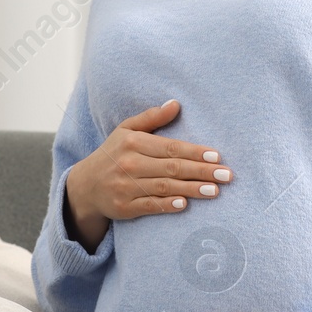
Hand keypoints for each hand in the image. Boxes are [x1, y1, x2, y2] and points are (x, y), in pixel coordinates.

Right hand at [64, 100, 232, 250]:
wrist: (84, 186)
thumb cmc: (113, 154)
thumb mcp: (126, 130)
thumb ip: (152, 118)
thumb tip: (176, 103)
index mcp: (133, 143)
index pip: (171, 147)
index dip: (195, 152)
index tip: (217, 156)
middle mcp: (129, 164)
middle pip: (172, 168)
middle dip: (202, 171)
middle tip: (227, 175)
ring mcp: (126, 187)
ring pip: (165, 188)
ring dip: (192, 189)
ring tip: (215, 191)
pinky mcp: (124, 207)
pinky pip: (150, 206)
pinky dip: (168, 205)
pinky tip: (185, 204)